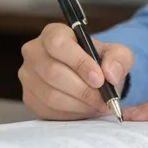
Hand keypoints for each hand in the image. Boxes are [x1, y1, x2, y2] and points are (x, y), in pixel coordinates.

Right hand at [19, 23, 133, 119]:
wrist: (89, 79)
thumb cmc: (98, 62)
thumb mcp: (116, 54)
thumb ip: (119, 59)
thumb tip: (110, 73)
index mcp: (53, 33)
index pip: (58, 44)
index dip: (79, 63)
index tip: (99, 79)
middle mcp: (34, 52)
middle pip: (52, 73)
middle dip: (82, 90)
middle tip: (103, 99)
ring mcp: (28, 76)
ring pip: (51, 95)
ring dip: (78, 104)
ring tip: (96, 105)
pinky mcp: (29, 97)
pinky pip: (48, 110)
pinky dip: (70, 114)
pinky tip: (83, 109)